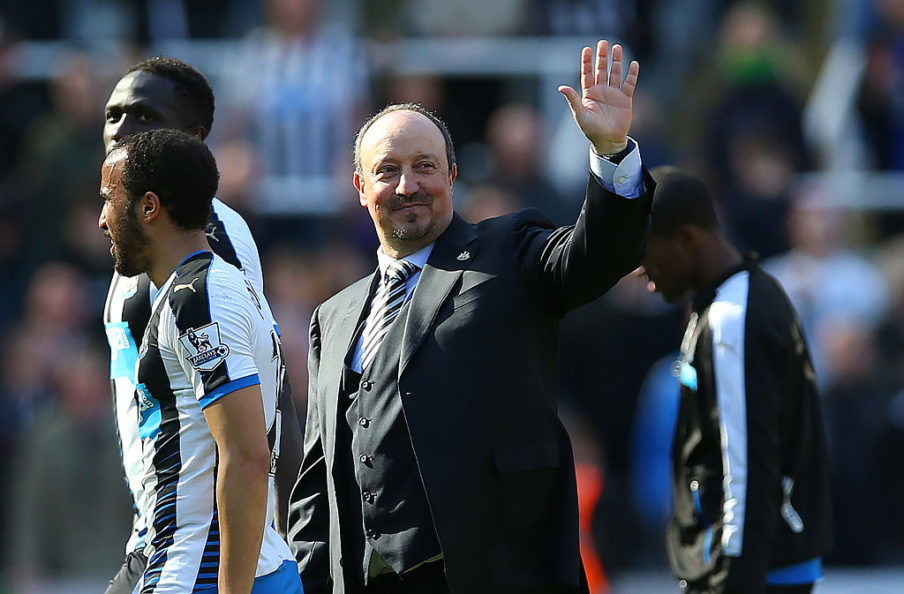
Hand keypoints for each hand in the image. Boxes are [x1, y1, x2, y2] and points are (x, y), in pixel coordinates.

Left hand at [558, 40, 638, 155]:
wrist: (608, 141)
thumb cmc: (591, 130)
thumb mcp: (580, 114)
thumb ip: (572, 99)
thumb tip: (561, 87)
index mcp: (589, 94)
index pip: (587, 74)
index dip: (587, 62)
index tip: (586, 49)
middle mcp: (601, 91)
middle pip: (601, 70)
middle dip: (602, 57)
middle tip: (603, 43)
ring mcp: (614, 94)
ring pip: (615, 73)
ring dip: (616, 61)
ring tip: (617, 47)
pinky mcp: (625, 99)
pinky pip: (629, 84)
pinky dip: (631, 74)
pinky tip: (633, 64)